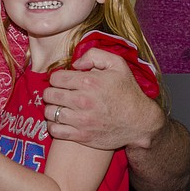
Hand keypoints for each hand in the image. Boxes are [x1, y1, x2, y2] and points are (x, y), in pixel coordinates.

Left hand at [44, 48, 163, 150]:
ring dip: (51, 109)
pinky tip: (60, 121)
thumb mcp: (117, 65)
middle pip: (49, 95)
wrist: (140, 122)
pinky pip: (54, 130)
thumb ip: (94, 55)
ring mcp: (81, 120)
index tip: (64, 82)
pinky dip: (53, 125)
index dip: (57, 78)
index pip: (55, 78)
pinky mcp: (82, 136)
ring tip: (59, 107)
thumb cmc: (127, 92)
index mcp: (89, 82)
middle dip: (52, 92)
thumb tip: (75, 63)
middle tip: (60, 94)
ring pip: (49, 112)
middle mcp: (83, 101)